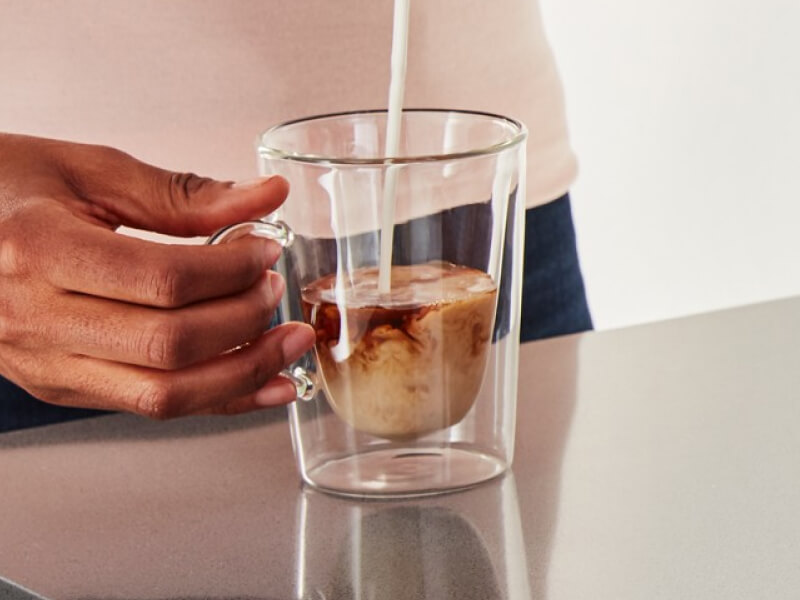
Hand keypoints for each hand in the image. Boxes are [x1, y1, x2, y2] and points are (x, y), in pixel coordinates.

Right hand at [0, 133, 314, 417]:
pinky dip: (217, 400)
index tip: (264, 249)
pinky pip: (150, 406)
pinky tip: (263, 386)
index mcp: (38, 250)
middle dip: (244, 321)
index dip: (231, 270)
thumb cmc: (1, 187)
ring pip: (164, 394)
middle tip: (274, 290)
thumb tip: (266, 198)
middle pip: (169, 344)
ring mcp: (45, 364)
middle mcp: (36, 319)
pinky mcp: (61, 386)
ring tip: (287, 342)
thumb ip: (183, 193)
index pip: (163, 280)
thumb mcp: (86, 171)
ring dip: (242, 373)